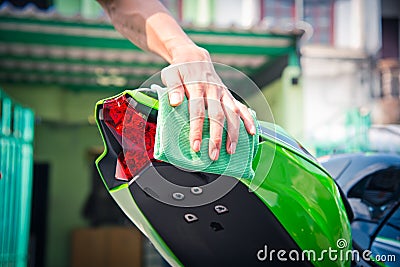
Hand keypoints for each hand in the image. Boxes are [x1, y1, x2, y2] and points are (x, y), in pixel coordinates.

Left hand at [161, 44, 255, 160]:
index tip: (196, 146)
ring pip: (232, 114)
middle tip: (213, 154)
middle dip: (217, 137)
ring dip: (233, 133)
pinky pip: (242, 107)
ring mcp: (223, 93)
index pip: (198, 111)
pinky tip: (252, 133)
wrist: (193, 57)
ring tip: (231, 151)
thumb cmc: (180, 70)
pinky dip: (248, 120)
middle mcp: (213, 91)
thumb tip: (175, 101)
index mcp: (197, 86)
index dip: (198, 130)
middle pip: (218, 116)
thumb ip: (173, 88)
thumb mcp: (171, 75)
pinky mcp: (228, 95)